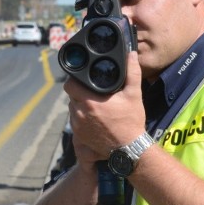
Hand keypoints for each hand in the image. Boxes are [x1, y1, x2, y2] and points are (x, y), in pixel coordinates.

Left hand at [64, 52, 145, 166]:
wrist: (129, 149)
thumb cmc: (131, 122)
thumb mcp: (134, 95)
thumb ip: (132, 72)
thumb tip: (130, 55)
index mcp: (90, 101)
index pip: (70, 84)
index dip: (74, 79)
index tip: (82, 78)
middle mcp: (80, 113)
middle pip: (71, 96)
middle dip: (79, 91)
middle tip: (92, 90)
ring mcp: (78, 125)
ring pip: (73, 108)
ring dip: (80, 104)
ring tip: (94, 103)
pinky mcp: (79, 135)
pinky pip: (75, 121)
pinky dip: (81, 117)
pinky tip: (94, 117)